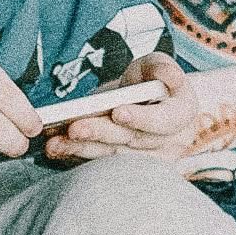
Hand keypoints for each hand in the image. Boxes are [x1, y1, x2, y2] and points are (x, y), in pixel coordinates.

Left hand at [40, 75, 198, 161]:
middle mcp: (167, 142)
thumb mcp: (158, 66)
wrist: (150, 106)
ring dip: (82, 150)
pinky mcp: (125, 168)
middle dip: (100, 134)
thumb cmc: (153, 82)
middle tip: (73, 128)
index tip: (117, 112)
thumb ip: (161, 68)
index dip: (141, 118)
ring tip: (55, 143)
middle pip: (131, 141)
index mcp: (181, 115)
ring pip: (113, 156)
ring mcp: (146, 159)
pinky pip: (100, 165)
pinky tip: (56, 151)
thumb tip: (167, 76)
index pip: (163, 121)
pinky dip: (76, 158)